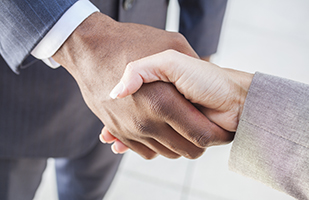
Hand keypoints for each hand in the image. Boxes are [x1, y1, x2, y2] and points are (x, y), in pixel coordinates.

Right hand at [53, 13, 230, 158]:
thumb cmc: (133, 43)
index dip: (216, 131)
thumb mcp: (172, 46)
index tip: (218, 122)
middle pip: (186, 149)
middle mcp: (146, 121)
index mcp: (164, 102)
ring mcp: (130, 128)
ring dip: (178, 145)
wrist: (89, 49)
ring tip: (182, 127)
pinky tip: (159, 134)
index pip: (202, 135)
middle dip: (199, 140)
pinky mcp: (119, 130)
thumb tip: (204, 94)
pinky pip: (144, 151)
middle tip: (202, 124)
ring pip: (166, 152)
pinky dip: (155, 147)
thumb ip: (193, 65)